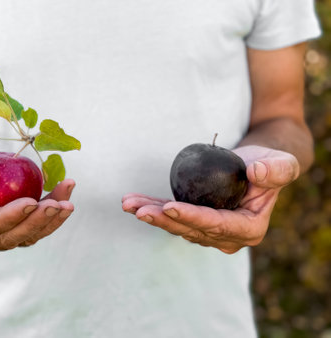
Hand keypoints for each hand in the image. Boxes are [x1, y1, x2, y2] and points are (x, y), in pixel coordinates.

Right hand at [0, 150, 74, 252]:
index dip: (9, 217)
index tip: (31, 202)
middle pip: (11, 237)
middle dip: (36, 222)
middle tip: (57, 205)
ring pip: (28, 235)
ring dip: (51, 220)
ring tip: (67, 202)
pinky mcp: (15, 230)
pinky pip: (36, 225)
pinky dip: (53, 213)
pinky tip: (66, 195)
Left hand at [122, 145, 298, 253]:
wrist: (256, 166)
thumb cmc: (269, 164)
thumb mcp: (282, 163)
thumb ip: (278, 169)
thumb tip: (257, 172)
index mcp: (249, 229)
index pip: (218, 226)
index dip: (193, 218)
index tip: (170, 208)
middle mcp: (227, 236)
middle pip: (191, 229)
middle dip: (164, 220)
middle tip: (140, 211)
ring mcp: (208, 231)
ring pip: (177, 225)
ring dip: (152, 215)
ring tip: (129, 204)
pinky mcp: (194, 220)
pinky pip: (171, 215)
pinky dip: (152, 208)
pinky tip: (133, 203)